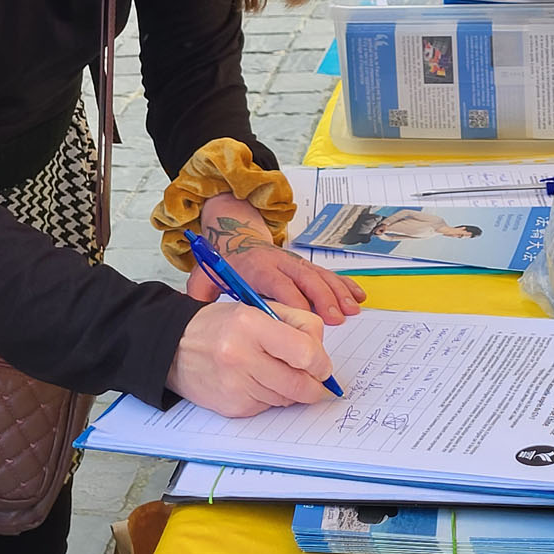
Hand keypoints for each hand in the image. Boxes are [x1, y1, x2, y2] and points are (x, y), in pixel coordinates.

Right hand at [167, 301, 335, 416]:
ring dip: (289, 389)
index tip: (320, 363)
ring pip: (287, 399)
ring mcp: (236, 385)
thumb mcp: (254, 308)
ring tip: (270, 370)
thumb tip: (321, 356)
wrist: (173, 348)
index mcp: (250, 324)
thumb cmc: (217, 325)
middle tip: (312, 378)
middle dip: (313, 384)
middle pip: (301, 385)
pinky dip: (269, 397)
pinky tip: (253, 381)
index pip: (306, 352)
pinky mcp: (233, 407)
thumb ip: (294, 323)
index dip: (321, 362)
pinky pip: (268, 408)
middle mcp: (241, 356)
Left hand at [192, 196, 365, 322]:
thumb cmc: (225, 265)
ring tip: (353, 310)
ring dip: (337, 293)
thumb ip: (200, 291)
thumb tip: (192, 312)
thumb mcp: (207, 275)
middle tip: (336, 318)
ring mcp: (294, 263)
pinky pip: (328, 273)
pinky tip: (360, 297)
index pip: (275, 282)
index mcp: (254, 267)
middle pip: (303, 278)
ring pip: (319, 276)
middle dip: (321, 298)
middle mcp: (278, 263)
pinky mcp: (305, 266)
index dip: (292, 299)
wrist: (234, 235)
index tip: (305, 318)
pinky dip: (345, 285)